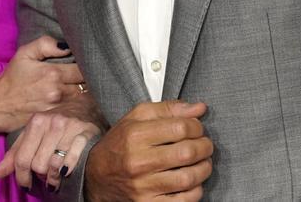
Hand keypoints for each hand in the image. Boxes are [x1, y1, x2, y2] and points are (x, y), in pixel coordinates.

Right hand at [0, 36, 83, 131]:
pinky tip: (73, 100)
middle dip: (87, 79)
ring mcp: (58, 108)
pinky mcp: (56, 118)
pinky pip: (75, 110)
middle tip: (84, 75)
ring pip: (83, 98)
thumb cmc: (12, 78)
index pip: (83, 69)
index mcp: (54, 74)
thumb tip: (66, 46)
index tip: (84, 63)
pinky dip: (77, 105)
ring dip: (84, 92)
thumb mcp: (25, 54)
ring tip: (79, 87)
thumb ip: (46, 44)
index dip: (86, 65)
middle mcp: (59, 92)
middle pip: (86, 85)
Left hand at [0, 90, 104, 190]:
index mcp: (36, 122)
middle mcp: (53, 122)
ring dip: (54, 177)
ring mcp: (71, 127)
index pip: (22, 159)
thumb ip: (14, 154)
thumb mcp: (32, 134)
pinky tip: (66, 172)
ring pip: (55, 165)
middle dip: (40, 176)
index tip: (25, 184)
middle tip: (43, 177)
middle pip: (38, 165)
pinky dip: (68, 169)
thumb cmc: (55, 123)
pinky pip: (74, 158)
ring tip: (54, 178)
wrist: (85, 107)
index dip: (22, 177)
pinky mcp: (87, 133)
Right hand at [84, 100, 212, 200]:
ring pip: (189, 178)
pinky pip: (185, 200)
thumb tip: (199, 108)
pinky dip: (196, 190)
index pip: (181, 127)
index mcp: (135, 136)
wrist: (95, 178)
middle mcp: (138, 162)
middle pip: (188, 152)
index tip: (197, 128)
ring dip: (204, 168)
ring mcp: (143, 187)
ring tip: (202, 162)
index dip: (197, 126)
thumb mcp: (135, 119)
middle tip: (205, 145)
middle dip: (205, 146)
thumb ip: (167, 110)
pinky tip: (192, 182)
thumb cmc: (119, 145)